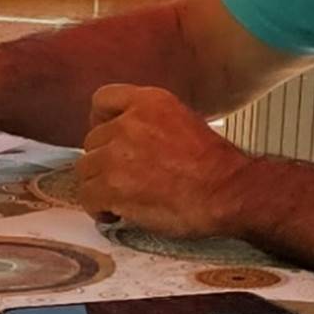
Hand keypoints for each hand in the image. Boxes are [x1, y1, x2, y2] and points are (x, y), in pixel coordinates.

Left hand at [74, 84, 252, 237]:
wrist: (228, 192)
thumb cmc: (214, 166)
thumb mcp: (182, 121)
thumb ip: (149, 122)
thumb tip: (124, 140)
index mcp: (149, 101)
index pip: (102, 99)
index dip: (100, 122)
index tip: (108, 140)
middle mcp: (128, 123)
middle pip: (92, 141)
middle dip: (103, 162)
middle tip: (123, 180)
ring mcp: (117, 153)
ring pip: (85, 170)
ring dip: (99, 186)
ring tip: (120, 200)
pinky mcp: (112, 185)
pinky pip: (86, 196)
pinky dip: (97, 208)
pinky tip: (115, 213)